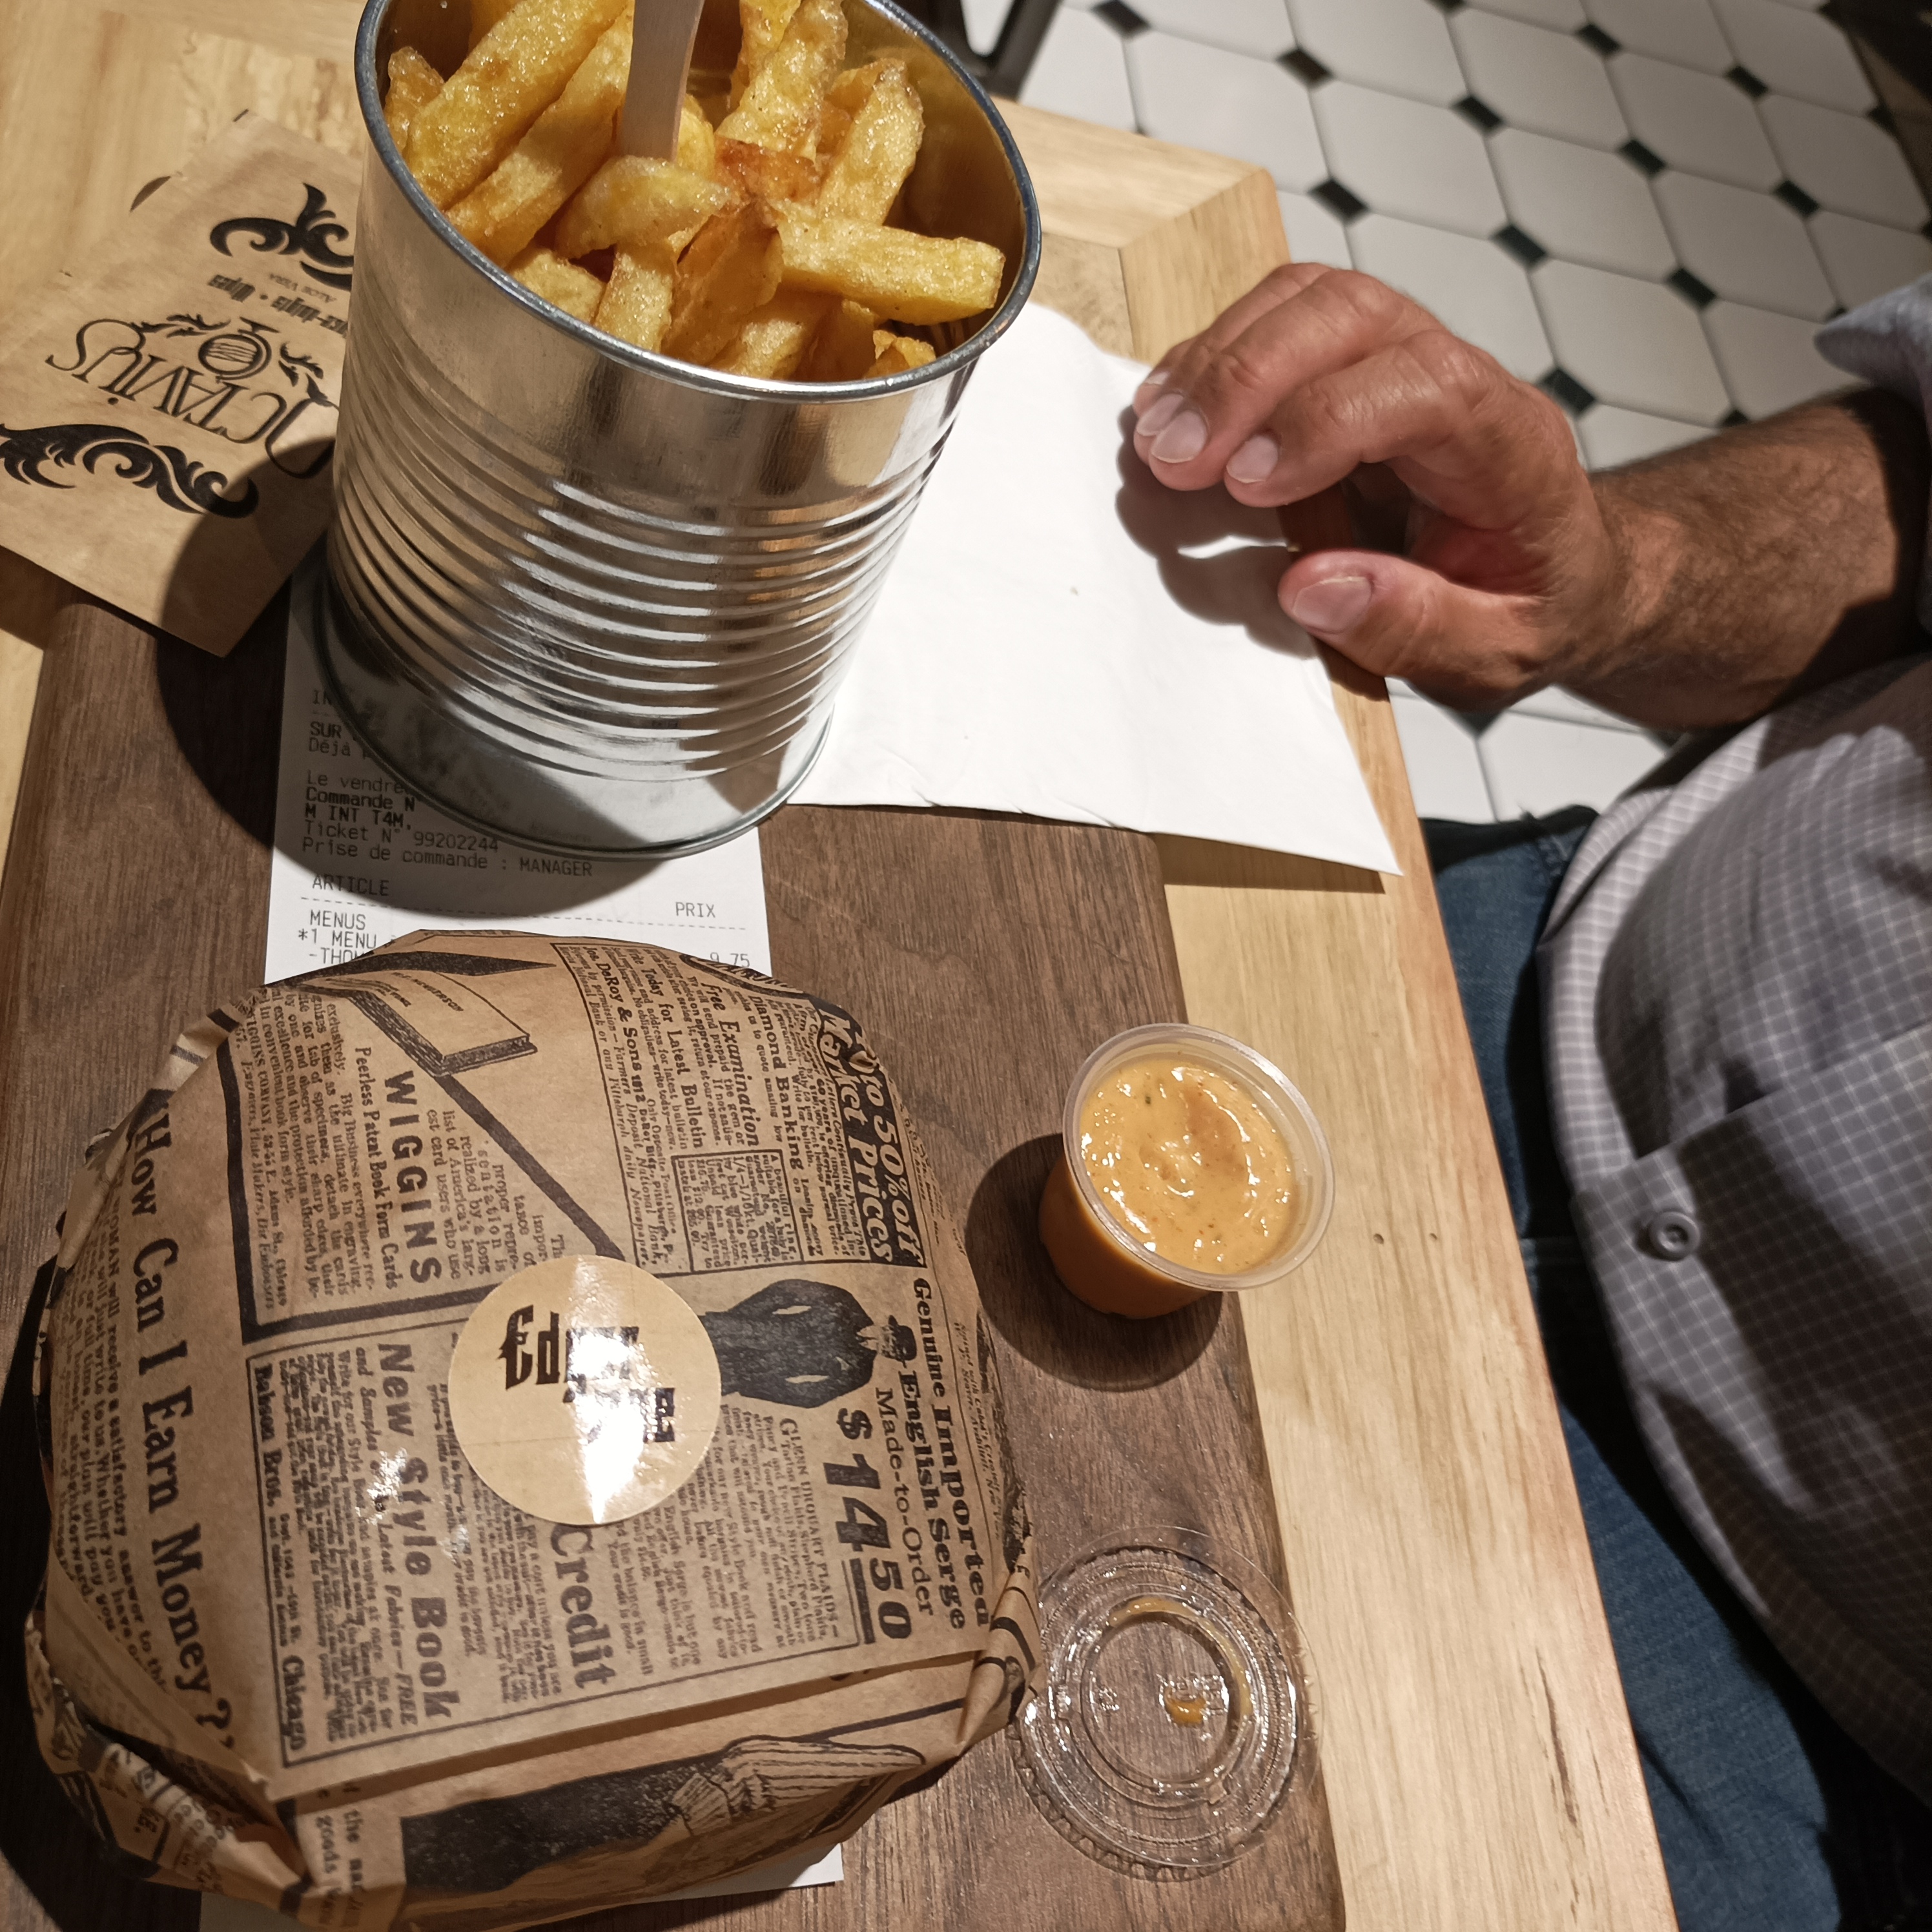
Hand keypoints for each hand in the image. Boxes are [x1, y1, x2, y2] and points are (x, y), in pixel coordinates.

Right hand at [1130, 263, 1611, 711]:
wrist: (1563, 573)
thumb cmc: (1533, 607)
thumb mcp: (1496, 654)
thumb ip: (1416, 627)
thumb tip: (1308, 589)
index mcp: (1512, 447)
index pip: (1425, 385)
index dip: (1324, 420)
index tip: (1245, 484)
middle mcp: (1462, 380)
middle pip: (1354, 316)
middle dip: (1247, 379)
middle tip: (1172, 457)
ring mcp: (1406, 359)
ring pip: (1310, 301)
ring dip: (1220, 360)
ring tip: (1157, 438)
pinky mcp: (1356, 368)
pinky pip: (1284, 322)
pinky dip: (1217, 358)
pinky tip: (1172, 413)